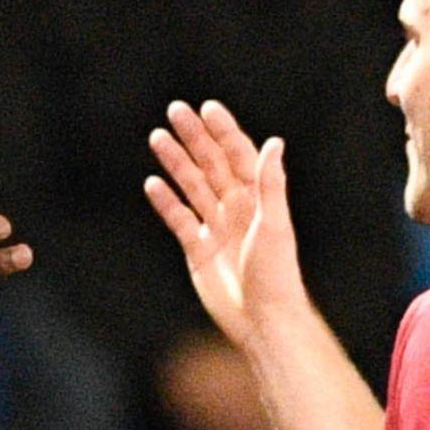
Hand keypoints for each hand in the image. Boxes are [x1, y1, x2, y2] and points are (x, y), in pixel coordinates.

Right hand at [143, 100, 306, 351]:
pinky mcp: (198, 250)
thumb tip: (274, 143)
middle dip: (194, 137)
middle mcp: (237, 208)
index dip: (223, 131)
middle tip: (175, 111)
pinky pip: (179, 219)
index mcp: (258, 198)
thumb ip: (271, 184)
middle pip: (211, 164)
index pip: (238, 155)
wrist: (262, 321)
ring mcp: (216, 227)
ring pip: (192, 186)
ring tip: (157, 138)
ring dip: (176, 163)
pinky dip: (166, 202)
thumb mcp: (275, 225)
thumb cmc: (276, 274)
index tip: (206, 108)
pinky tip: (153, 183)